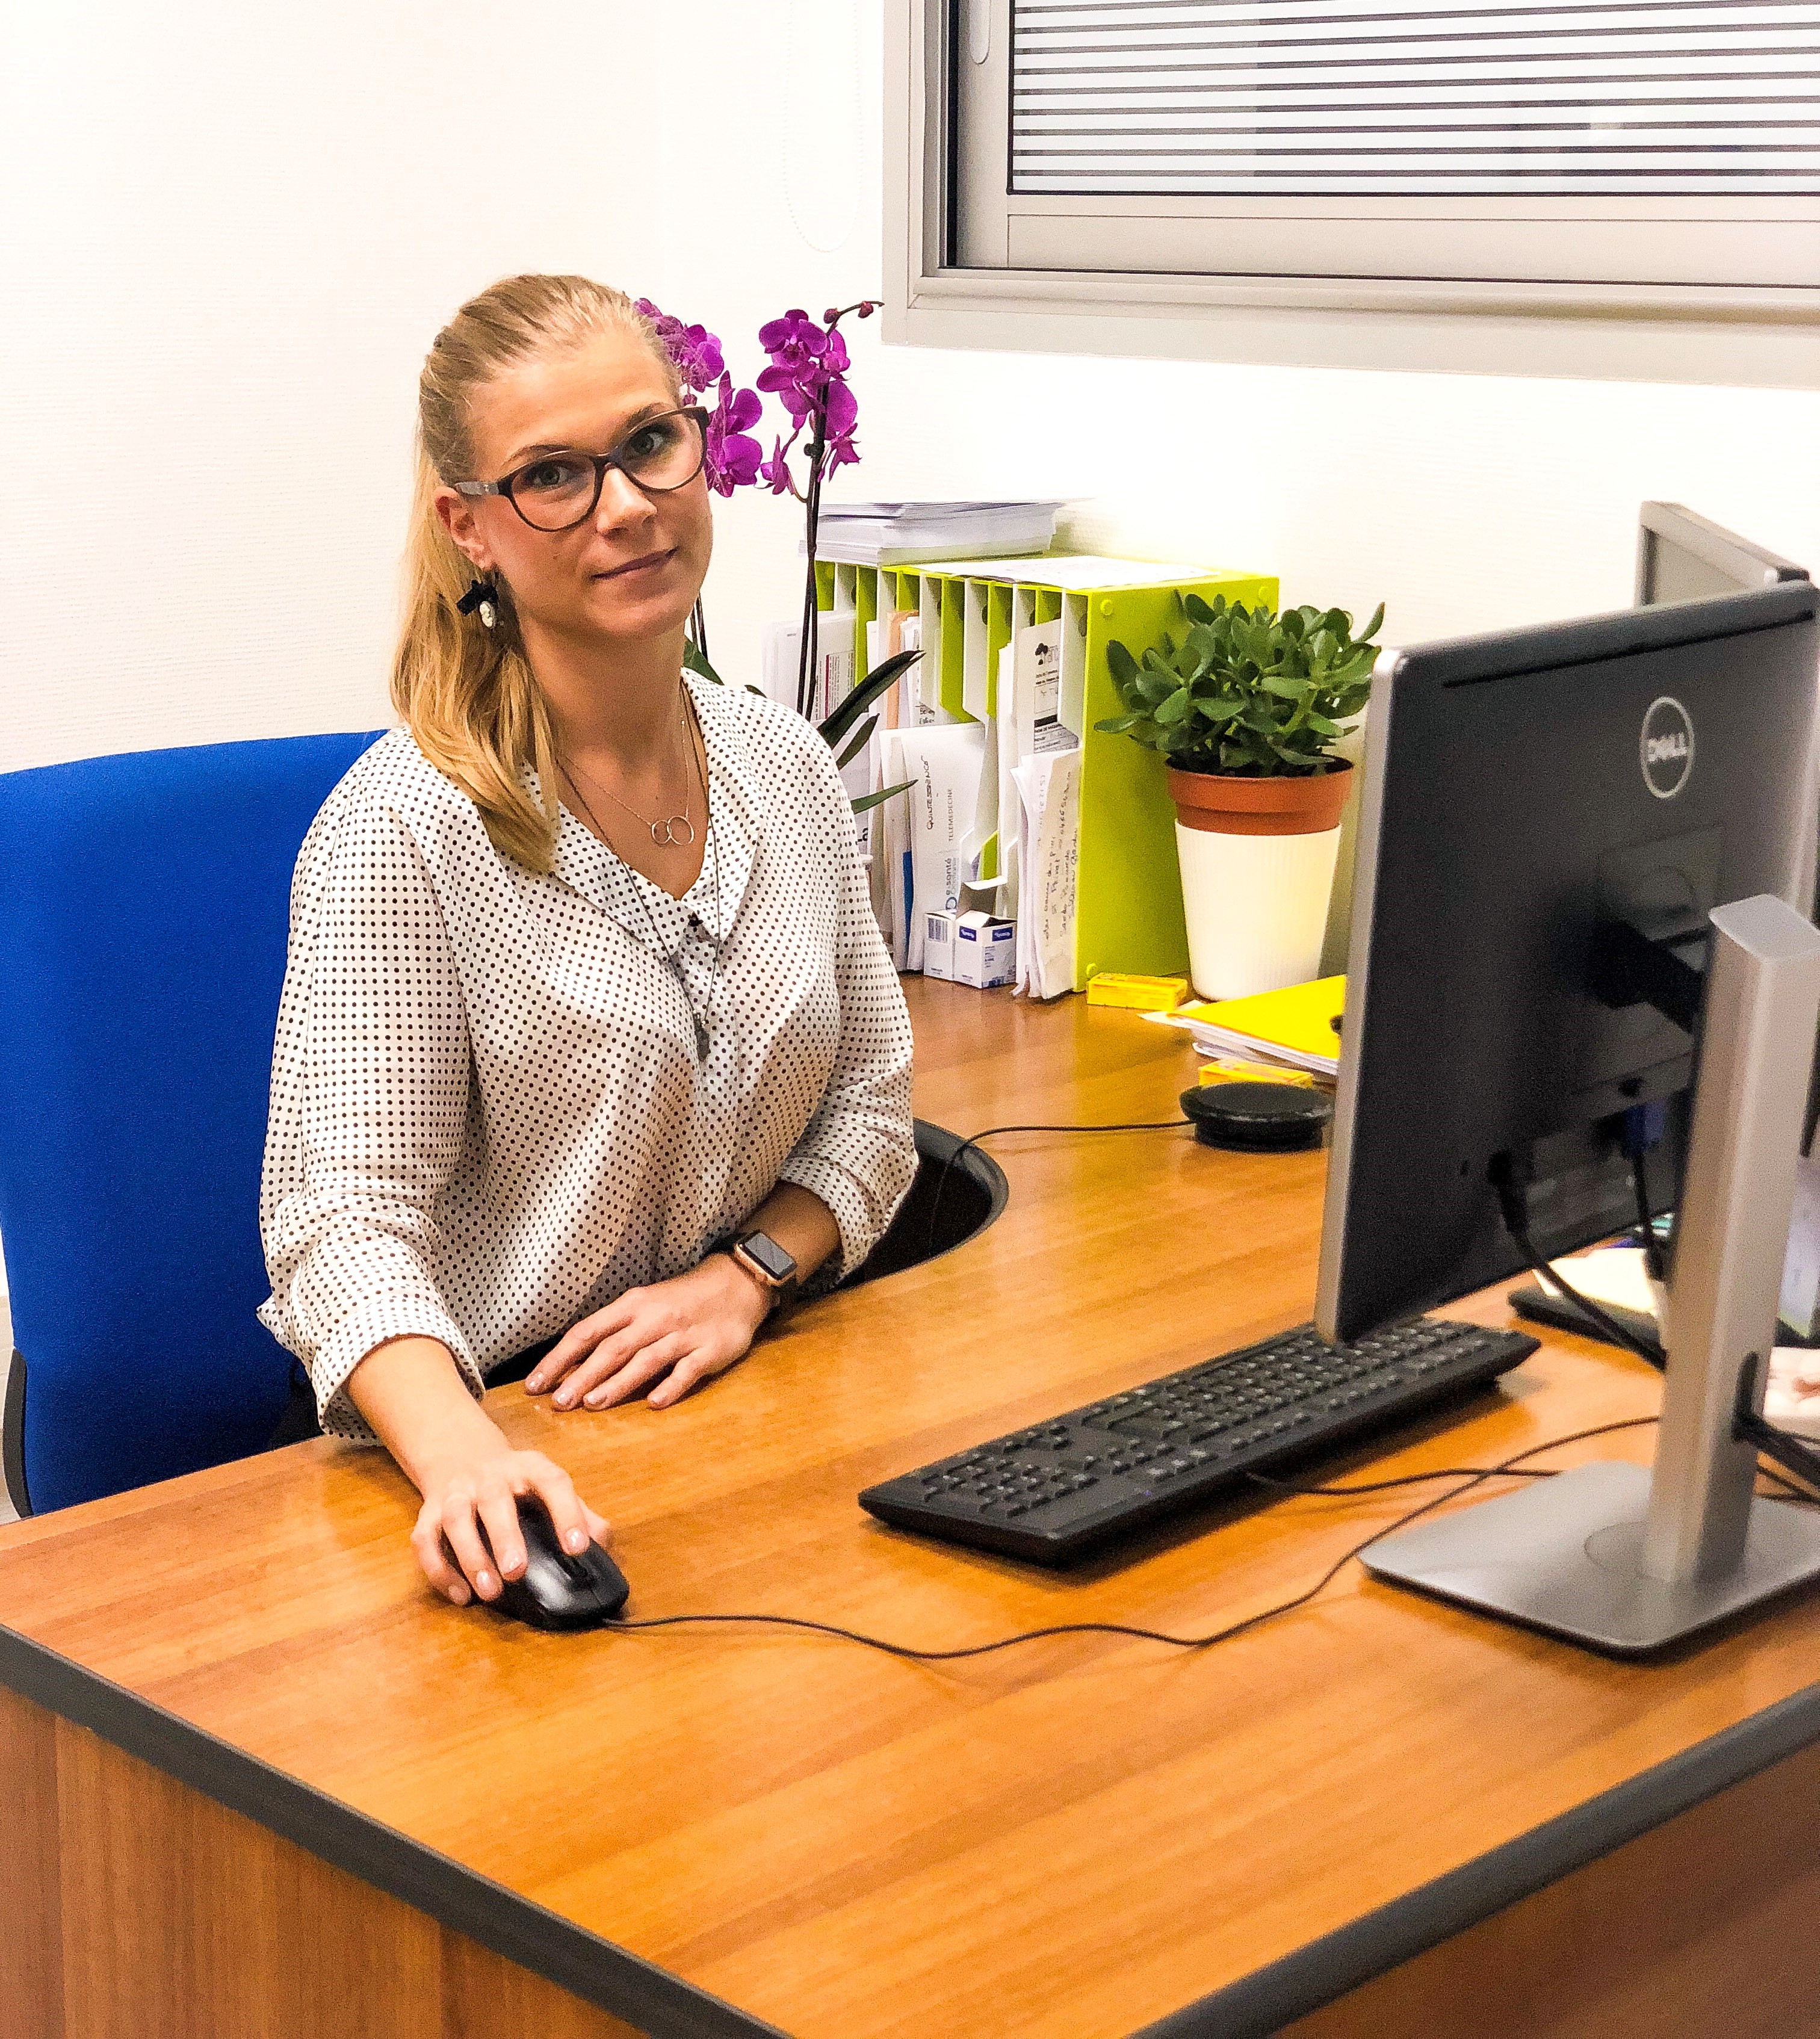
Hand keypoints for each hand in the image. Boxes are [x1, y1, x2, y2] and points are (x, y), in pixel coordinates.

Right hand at [411, 1432, 610, 1607]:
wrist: (460, 1453)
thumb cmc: (515, 1482)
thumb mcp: (548, 1485)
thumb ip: (578, 1511)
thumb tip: (603, 1543)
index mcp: (529, 1467)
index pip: (552, 1482)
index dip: (567, 1512)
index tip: (578, 1547)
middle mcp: (490, 1476)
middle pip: (495, 1500)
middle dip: (505, 1536)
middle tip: (518, 1572)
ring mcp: (456, 1492)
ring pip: (456, 1519)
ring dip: (470, 1556)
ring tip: (489, 1592)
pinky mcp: (428, 1512)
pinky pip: (425, 1539)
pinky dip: (439, 1569)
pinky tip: (460, 1595)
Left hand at [525, 1255, 770, 1412]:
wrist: (736, 1284)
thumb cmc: (680, 1300)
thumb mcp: (643, 1304)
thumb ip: (614, 1331)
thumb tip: (573, 1364)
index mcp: (632, 1305)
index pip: (587, 1332)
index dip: (559, 1359)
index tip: (535, 1385)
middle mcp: (653, 1319)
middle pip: (613, 1348)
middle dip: (583, 1375)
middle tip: (558, 1403)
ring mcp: (683, 1335)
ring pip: (646, 1359)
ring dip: (618, 1383)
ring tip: (593, 1404)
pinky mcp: (710, 1350)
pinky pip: (687, 1370)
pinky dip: (671, 1386)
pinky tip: (654, 1404)